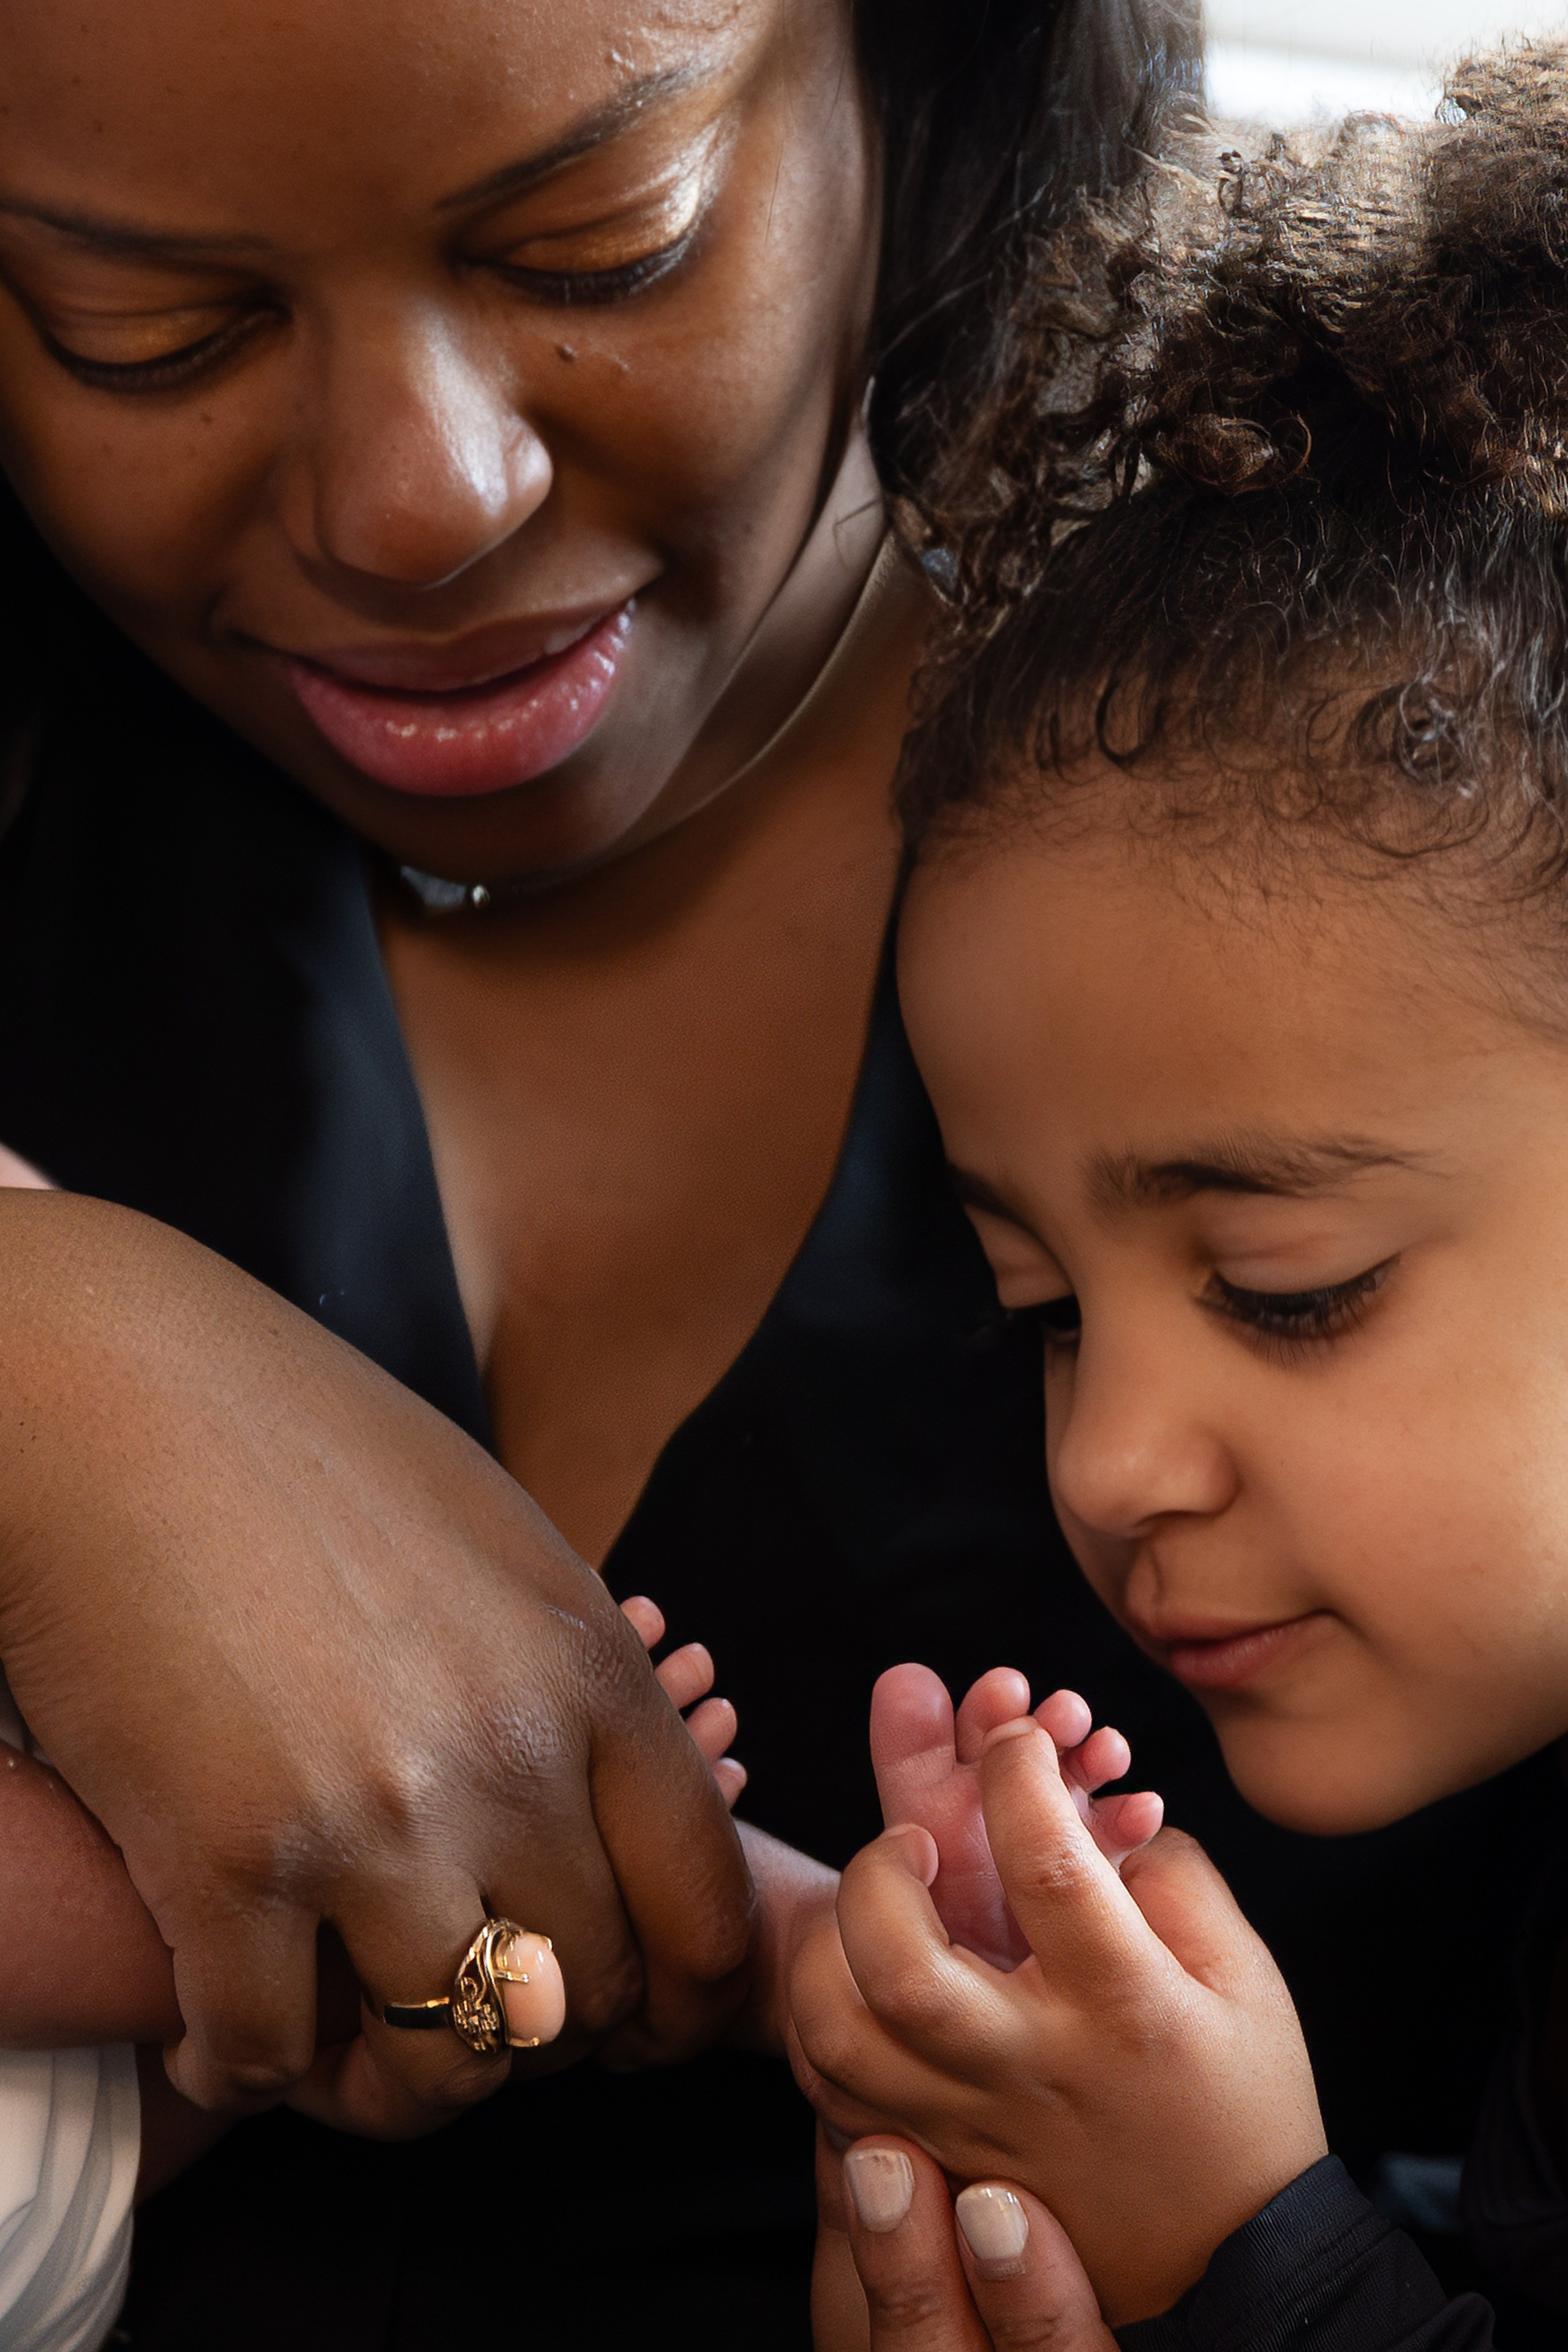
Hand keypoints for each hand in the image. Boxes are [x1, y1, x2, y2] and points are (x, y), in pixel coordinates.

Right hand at [0, 1192, 752, 2125]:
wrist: (117, 1399)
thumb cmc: (304, 1447)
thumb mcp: (497, 1538)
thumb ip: (571, 1683)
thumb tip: (610, 1809)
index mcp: (593, 1674)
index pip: (706, 1910)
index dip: (682, 2003)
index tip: (637, 2024)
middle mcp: (510, 1760)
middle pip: (587, 2006)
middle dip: (536, 2043)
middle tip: (469, 2021)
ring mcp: (373, 1822)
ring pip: (449, 2066)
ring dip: (400, 2083)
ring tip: (348, 2047)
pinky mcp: (226, 1866)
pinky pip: (271, 2057)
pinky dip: (246, 2064)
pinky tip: (224, 2023)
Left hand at [791, 1715, 1325, 2324]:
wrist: (1232, 2267)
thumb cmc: (1243, 2105)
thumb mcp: (1246, 1977)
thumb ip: (1175, 1880)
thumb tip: (1091, 1814)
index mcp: (1124, 2005)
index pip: (1047, 1863)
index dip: (1018, 1771)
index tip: (1015, 1734)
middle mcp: (1035, 2069)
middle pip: (907, 1969)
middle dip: (884, 1872)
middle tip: (909, 1837)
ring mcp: (975, 2124)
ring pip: (843, 2041)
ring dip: (832, 1948)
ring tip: (871, 1903)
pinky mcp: (941, 2162)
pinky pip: (838, 2099)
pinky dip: (824, 2024)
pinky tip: (855, 1973)